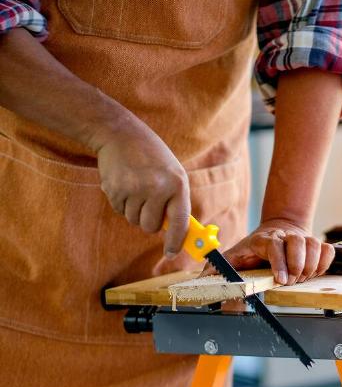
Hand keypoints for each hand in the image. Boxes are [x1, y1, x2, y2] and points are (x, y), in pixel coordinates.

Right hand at [95, 122, 189, 257]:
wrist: (121, 134)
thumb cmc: (153, 157)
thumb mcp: (173, 174)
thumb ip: (175, 201)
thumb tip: (177, 233)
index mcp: (178, 184)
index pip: (180, 222)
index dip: (176, 241)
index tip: (171, 253)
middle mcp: (158, 188)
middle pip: (151, 227)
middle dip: (149, 221)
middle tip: (149, 203)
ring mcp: (135, 189)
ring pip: (134, 220)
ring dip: (135, 210)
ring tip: (137, 187)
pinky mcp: (115, 189)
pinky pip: (120, 211)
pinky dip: (122, 203)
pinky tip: (124, 183)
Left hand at [202, 219, 334, 284]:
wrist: (275, 230)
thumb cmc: (252, 249)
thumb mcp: (232, 256)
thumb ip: (216, 268)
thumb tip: (202, 280)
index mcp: (263, 239)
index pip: (274, 245)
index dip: (279, 263)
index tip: (280, 280)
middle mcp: (285, 236)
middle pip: (298, 242)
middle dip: (297, 265)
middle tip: (291, 280)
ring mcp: (302, 239)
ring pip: (315, 245)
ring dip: (311, 265)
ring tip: (301, 277)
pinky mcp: (314, 244)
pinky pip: (326, 250)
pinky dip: (324, 263)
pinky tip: (313, 272)